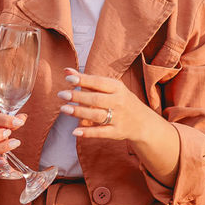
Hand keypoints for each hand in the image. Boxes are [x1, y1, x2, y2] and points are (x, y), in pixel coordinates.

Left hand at [59, 69, 179, 184]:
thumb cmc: (121, 100)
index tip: (68, 78)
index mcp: (118, 88)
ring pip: (97, 115)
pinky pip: (101, 132)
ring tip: (63, 109)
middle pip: (96, 99)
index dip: (84, 80)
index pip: (99, 83)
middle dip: (78, 97)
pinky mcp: (117, 132)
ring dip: (79, 113)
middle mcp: (119, 102)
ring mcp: (118, 118)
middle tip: (61, 94)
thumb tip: (66, 71)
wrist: (143, 122)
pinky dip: (88, 133)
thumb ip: (88, 81)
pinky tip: (74, 131)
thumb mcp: (110, 88)